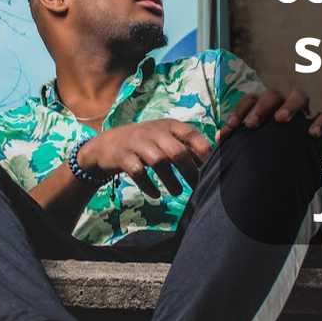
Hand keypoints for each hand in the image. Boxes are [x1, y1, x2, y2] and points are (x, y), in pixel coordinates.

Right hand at [77, 118, 212, 197]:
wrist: (108, 144)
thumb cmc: (145, 142)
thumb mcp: (165, 138)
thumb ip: (187, 146)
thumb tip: (213, 160)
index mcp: (169, 125)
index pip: (191, 134)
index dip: (203, 151)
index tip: (211, 167)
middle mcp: (154, 132)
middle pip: (176, 151)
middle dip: (189, 170)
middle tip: (197, 186)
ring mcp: (137, 143)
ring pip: (158, 162)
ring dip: (171, 180)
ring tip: (178, 192)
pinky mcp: (123, 157)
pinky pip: (138, 173)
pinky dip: (149, 186)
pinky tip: (156, 195)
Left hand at [215, 87, 321, 148]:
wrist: (296, 168)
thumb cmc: (268, 154)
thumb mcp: (250, 149)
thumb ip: (236, 144)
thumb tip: (217, 141)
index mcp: (264, 109)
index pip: (250, 100)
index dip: (238, 112)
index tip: (228, 132)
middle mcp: (282, 106)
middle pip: (273, 94)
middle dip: (261, 106)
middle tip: (252, 125)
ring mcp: (303, 114)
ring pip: (299, 95)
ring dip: (289, 105)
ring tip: (281, 120)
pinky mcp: (319, 127)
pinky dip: (319, 122)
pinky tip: (311, 134)